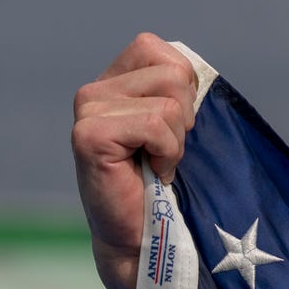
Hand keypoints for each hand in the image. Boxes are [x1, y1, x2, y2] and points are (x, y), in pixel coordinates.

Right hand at [71, 33, 198, 288]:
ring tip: (158, 164)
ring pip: (169, 101)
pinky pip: (155, 124)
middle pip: (174, 73)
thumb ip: (183, 95)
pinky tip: (152, 173)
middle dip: (186, 117)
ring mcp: (87, 110)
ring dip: (177, 140)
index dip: (186, 90)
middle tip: (167, 153)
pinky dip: (167, 152)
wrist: (146, 237)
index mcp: (116, 82)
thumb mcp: (180, 130)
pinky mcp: (89, 135)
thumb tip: (201, 75)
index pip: (162, 51)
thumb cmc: (170, 186)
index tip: (176, 130)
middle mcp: (95, 91)